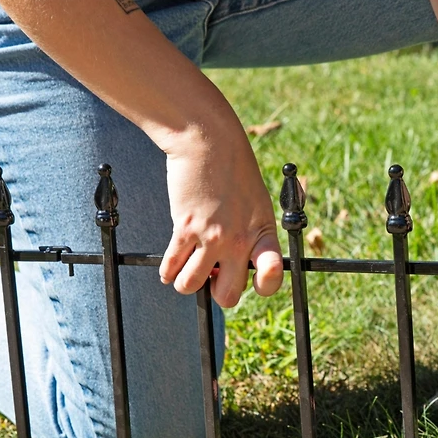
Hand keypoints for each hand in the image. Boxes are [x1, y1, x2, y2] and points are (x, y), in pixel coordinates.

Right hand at [157, 116, 283, 308]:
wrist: (209, 142)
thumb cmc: (234, 171)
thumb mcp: (257, 203)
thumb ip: (250, 234)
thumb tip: (232, 265)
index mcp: (263, 234)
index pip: (270, 278)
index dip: (261, 286)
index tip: (251, 280)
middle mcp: (239, 240)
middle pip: (227, 296)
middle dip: (216, 291)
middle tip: (212, 274)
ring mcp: (211, 236)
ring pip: (191, 286)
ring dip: (186, 282)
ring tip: (188, 267)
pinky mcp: (184, 228)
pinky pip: (170, 267)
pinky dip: (167, 271)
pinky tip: (169, 266)